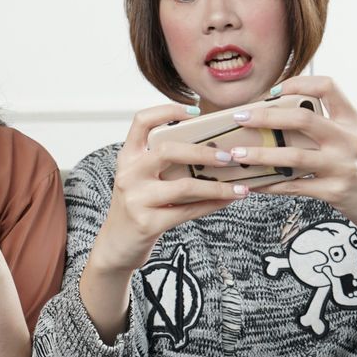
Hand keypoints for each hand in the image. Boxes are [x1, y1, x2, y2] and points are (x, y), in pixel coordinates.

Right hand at [92, 103, 248, 274]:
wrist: (115, 245)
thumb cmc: (137, 206)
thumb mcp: (141, 179)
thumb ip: (163, 164)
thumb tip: (213, 149)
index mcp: (128, 158)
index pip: (141, 121)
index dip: (167, 110)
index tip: (195, 112)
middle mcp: (129, 174)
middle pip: (168, 151)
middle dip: (203, 152)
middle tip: (229, 156)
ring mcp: (136, 199)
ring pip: (184, 186)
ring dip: (217, 186)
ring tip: (240, 186)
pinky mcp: (147, 223)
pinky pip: (188, 211)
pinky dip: (212, 205)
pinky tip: (227, 201)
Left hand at [231, 76, 356, 254]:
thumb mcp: (353, 136)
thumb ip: (325, 123)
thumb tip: (274, 115)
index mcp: (352, 120)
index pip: (328, 86)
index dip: (298, 82)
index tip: (272, 90)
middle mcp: (350, 140)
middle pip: (303, 120)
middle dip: (266, 117)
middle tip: (239, 118)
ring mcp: (343, 167)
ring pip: (293, 157)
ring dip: (260, 154)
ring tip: (235, 154)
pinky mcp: (335, 192)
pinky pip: (294, 187)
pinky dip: (270, 185)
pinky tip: (252, 183)